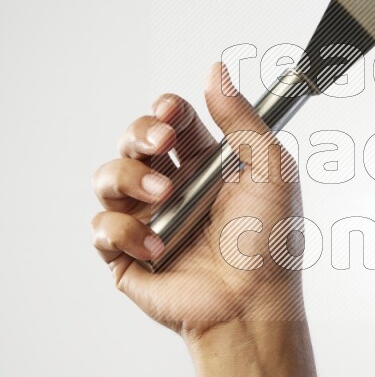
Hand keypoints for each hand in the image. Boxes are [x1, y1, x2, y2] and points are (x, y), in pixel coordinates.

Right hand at [91, 63, 304, 338]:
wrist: (252, 305)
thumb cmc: (271, 245)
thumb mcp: (271, 169)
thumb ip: (242, 119)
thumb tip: (216, 71)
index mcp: (207, 166)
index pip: (172, 122)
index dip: (165, 111)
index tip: (172, 112)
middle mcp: (174, 189)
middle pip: (133, 141)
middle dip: (140, 134)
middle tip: (163, 144)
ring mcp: (148, 221)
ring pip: (108, 177)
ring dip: (128, 177)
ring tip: (162, 195)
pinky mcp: (127, 256)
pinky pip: (102, 227)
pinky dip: (124, 231)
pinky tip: (157, 247)